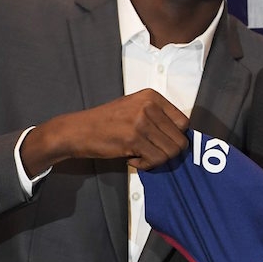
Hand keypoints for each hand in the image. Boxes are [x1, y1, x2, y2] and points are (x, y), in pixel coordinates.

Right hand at [22, 88, 189, 173]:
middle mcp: (149, 106)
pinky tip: (132, 158)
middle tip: (150, 151)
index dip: (175, 137)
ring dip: (156, 159)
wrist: (78, 130)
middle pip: (179, 140)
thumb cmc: (106, 121)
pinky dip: (146, 165)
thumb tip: (181, 135)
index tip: (161, 141)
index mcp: (152, 96)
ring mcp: (141, 122)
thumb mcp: (135, 108)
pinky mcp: (133, 139)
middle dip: (167, 151)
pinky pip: (156, 160)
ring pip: (170, 152)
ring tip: (139, 153)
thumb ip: (158, 117)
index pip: (184, 122)